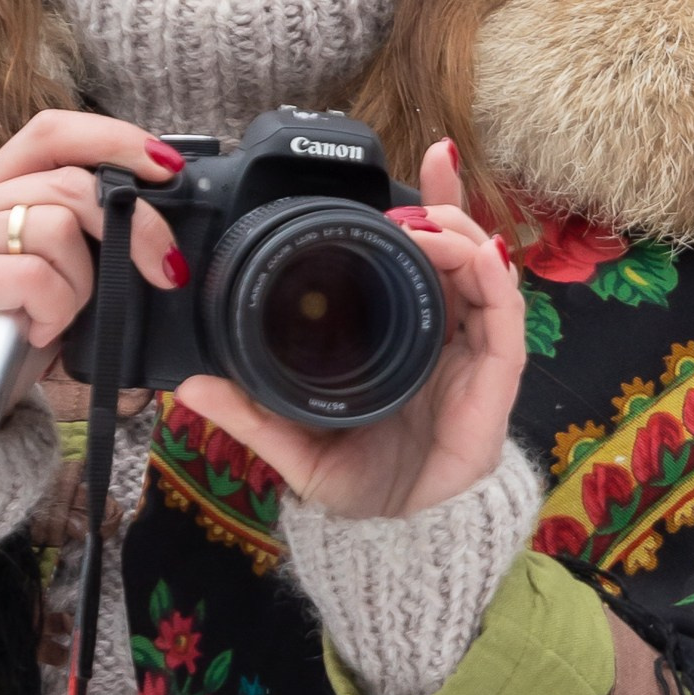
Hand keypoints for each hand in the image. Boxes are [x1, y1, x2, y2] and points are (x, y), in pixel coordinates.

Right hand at [0, 111, 188, 434]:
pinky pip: (35, 276)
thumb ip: (88, 233)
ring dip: (83, 284)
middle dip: (137, 227)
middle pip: (71, 182)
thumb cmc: (10, 330)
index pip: (54, 132)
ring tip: (61, 317)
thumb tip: (163, 224)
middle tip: (165, 271)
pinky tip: (39, 331)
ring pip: (58, 227)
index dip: (115, 140)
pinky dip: (55, 310)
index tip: (169, 168)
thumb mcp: (58, 271)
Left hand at [175, 141, 527, 518]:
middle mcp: (447, 333)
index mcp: (408, 334)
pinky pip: (504, 313)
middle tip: (416, 186)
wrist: (397, 536)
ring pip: (484, 268)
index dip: (426, 206)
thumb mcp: (293, 442)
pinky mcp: (496, 375)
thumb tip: (188, 384)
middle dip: (447, 204)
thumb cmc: (360, 484)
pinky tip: (470, 254)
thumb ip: (248, 411)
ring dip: (460, 233)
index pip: (422, 257)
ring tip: (425, 222)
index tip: (417, 158)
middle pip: (460, 248)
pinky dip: (490, 276)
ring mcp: (476, 352)